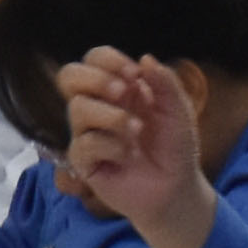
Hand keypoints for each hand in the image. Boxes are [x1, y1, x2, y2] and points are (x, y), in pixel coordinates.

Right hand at [55, 51, 218, 247]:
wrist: (176, 190)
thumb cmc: (175, 148)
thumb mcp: (179, 111)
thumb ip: (165, 83)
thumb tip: (144, 58)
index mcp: (118, 89)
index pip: (94, 59)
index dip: (107, 59)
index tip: (134, 73)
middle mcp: (97, 107)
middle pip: (69, 76)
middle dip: (95, 79)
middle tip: (123, 92)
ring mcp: (87, 133)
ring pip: (77, 108)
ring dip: (111, 116)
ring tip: (136, 131)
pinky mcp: (83, 161)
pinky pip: (84, 144)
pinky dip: (110, 147)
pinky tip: (128, 156)